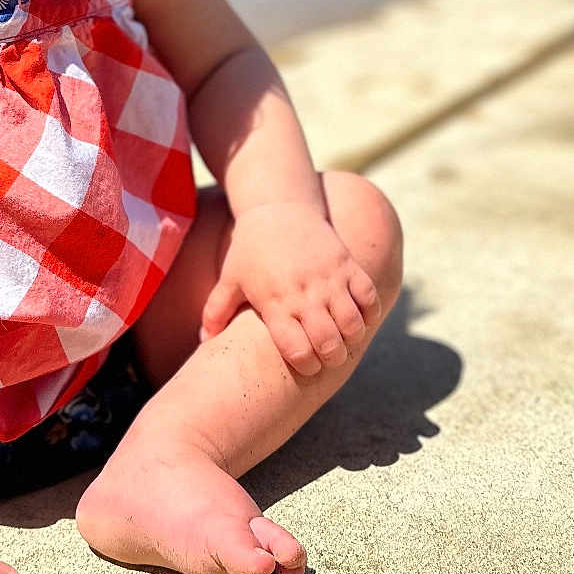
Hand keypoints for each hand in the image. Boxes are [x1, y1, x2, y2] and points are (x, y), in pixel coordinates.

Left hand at [199, 201, 381, 376]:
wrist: (278, 206)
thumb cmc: (251, 248)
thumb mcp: (230, 278)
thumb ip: (215, 311)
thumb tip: (203, 341)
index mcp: (276, 302)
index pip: (298, 350)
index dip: (306, 367)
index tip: (306, 367)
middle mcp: (305, 293)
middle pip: (330, 343)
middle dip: (332, 359)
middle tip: (329, 357)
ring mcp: (329, 278)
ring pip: (353, 324)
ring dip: (352, 339)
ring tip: (344, 339)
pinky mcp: (347, 264)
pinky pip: (369, 297)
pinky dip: (369, 313)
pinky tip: (359, 316)